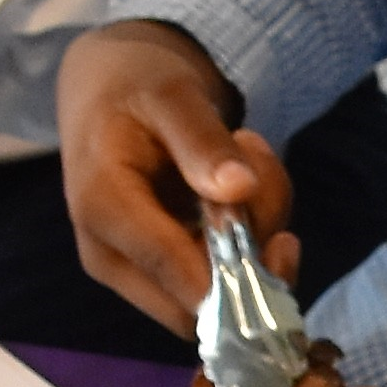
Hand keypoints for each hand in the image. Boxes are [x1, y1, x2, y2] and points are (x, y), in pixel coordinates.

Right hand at [54, 17, 292, 328]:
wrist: (108, 87)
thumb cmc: (135, 85)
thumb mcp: (171, 95)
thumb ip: (202, 141)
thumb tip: (239, 189)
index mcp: (103, 209)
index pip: (174, 273)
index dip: (237, 275)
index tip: (283, 238)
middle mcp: (110, 254)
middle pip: (201, 301)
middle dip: (250, 251)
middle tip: (260, 177)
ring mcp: (133, 269)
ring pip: (218, 292)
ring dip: (253, 232)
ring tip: (245, 155)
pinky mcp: (159, 269)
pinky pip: (220, 276)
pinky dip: (247, 235)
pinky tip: (238, 181)